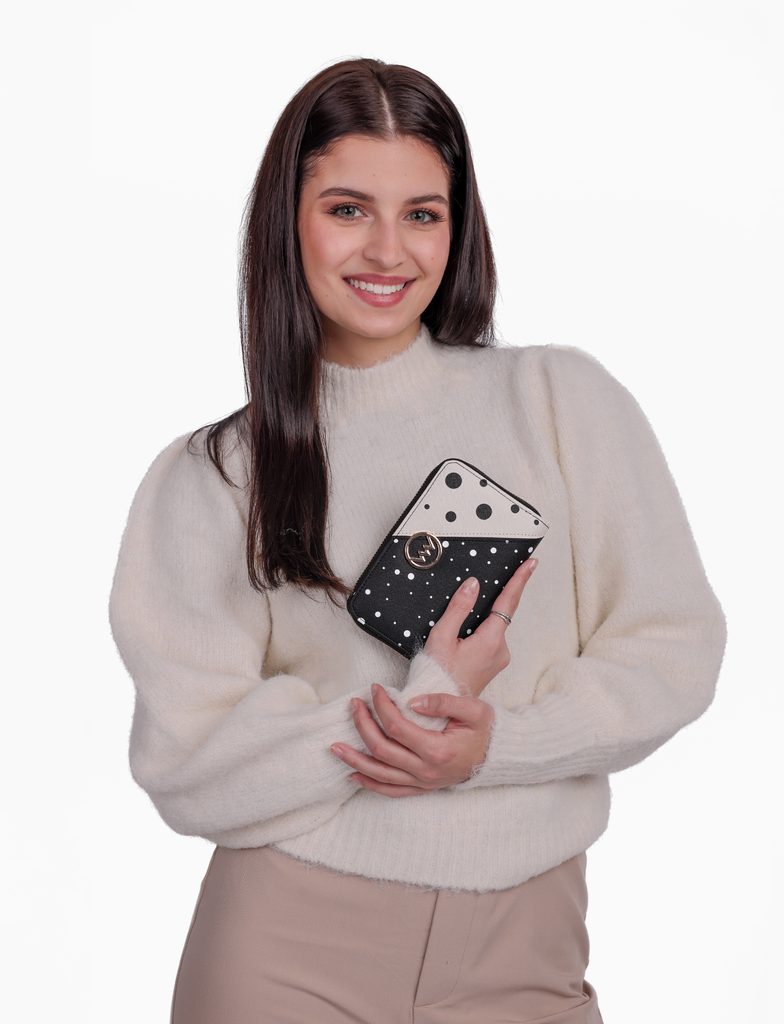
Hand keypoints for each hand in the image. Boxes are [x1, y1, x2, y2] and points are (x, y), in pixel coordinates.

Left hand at [330, 682, 493, 795]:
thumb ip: (443, 702)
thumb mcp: (474, 709)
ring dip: (355, 759)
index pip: (397, 726)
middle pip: (382, 749)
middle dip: (362, 725)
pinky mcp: (422, 789)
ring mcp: (423, 783)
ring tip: (335, 746)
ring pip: (380, 774)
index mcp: (437, 749)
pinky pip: (390, 791)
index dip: (381, 706)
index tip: (375, 688)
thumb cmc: (486, 730)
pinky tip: (354, 774)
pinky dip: (370, 783)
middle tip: (353, 705)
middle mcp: (426, 770)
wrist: (498, 756)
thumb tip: (412, 701)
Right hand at [425, 556, 538, 697]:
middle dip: (487, 604)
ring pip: (491, 628)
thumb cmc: (438, 675)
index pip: (508, 602)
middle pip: (498, 614)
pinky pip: (489, 639)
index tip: (531, 563)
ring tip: (453, 637)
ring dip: (478, 623)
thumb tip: (473, 585)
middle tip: (472, 599)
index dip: (520, 580)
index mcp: (490, 640)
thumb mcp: (442, 637)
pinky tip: (459, 642)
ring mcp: (498, 659)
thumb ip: (459, 608)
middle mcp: (500, 650)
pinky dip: (478, 633)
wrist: (441, 711)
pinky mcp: (492, 664)